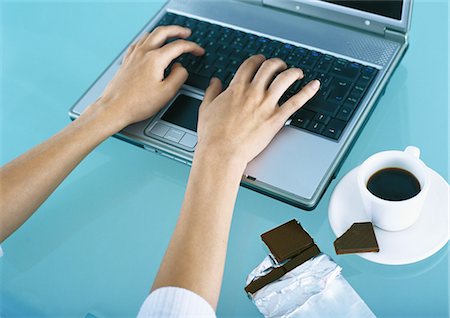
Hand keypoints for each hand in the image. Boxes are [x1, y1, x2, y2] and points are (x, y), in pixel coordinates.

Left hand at [81, 25, 203, 132]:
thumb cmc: (138, 103)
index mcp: (155, 59)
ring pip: (150, 34)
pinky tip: (149, 44)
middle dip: (177, 30)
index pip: (178, 46)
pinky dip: (148, 39)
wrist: (115, 107)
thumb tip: (181, 68)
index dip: (192, 47)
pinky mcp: (127, 61)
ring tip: (170, 36)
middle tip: (186, 33)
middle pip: (163, 32)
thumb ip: (179, 76)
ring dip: (163, 32)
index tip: (198, 51)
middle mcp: (143, 53)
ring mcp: (133, 55)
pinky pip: (139, 42)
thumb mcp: (167, 93)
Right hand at [196, 54, 319, 169]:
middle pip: (269, 67)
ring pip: (285, 78)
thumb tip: (215, 81)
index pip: (250, 65)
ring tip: (297, 72)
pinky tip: (315, 85)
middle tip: (280, 66)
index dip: (257, 59)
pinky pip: (296, 101)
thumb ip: (212, 92)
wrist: (222, 152)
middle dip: (276, 63)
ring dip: (293, 71)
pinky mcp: (276, 118)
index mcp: (236, 88)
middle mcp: (253, 92)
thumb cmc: (212, 135)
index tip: (260, 60)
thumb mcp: (206, 108)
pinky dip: (308, 91)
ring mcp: (266, 104)